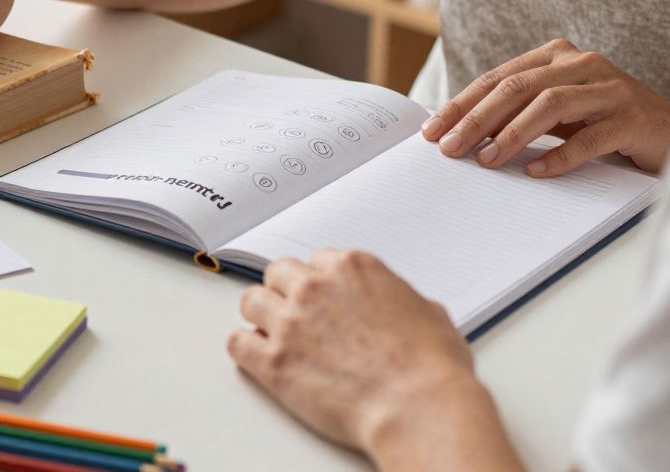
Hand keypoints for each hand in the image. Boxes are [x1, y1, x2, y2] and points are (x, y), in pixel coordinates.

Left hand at [228, 252, 520, 469]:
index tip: (326, 300)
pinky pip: (236, 343)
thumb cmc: (433, 369)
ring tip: (275, 335)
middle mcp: (315, 287)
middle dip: (286, 292)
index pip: (319, 261)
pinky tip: (258, 357)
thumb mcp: (433, 316)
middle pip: (279, 273)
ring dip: (261, 316)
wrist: (418, 408)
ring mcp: (290, 322)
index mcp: (354, 268)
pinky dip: (244, 349)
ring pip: (251, 301)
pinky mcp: (272, 360)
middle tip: (298, 316)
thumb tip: (407, 308)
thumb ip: (405, 302)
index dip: (321, 282)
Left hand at [422, 39, 669, 176]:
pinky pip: (590, 137)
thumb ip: (516, 113)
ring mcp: (610, 88)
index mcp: (556, 57)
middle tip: (449, 148)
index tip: (431, 131)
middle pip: (517, 87)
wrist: (669, 133)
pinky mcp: (632, 118)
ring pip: (550, 104)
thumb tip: (461, 135)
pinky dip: (559, 155)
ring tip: (486, 160)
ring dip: (512, 134)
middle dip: (476, 119)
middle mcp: (582, 64)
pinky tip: (535, 171)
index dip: (461, 104)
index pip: (497, 78)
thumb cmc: (601, 122)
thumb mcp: (555, 112)